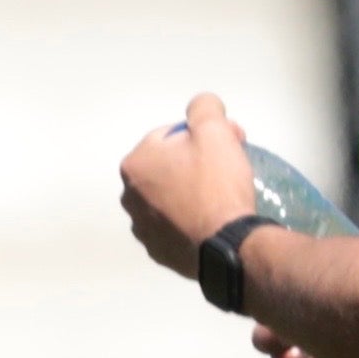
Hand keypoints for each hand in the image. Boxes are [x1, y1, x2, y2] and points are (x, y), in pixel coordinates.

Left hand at [116, 93, 257, 278]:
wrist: (227, 245)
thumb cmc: (216, 184)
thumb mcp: (214, 131)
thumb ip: (204, 108)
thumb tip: (201, 105)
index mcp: (135, 164)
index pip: (170, 136)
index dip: (203, 136)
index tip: (229, 144)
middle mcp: (129, 196)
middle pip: (169, 167)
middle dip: (196, 162)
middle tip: (228, 169)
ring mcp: (142, 228)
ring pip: (171, 197)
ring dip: (191, 191)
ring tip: (220, 197)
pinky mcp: (159, 251)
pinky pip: (176, 225)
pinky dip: (191, 219)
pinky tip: (212, 220)